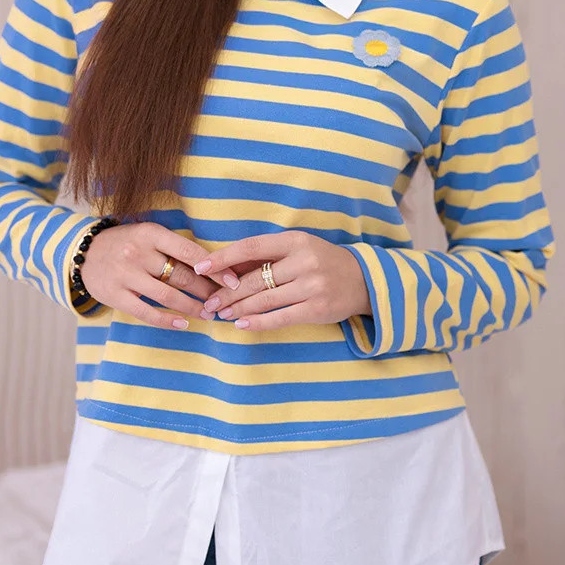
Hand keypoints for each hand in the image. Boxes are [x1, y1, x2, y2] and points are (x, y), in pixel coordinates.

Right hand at [77, 221, 240, 328]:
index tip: (233, 281)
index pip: (189, 252)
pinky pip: (146, 312)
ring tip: (209, 314)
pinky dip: (167, 321)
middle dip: (207, 291)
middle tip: (225, 302)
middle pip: (181, 276)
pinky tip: (183, 324)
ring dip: (192, 308)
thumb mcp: (149, 235)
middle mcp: (138, 253)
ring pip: (167, 296)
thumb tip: (215, 265)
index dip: (214, 268)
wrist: (83, 253)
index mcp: (151, 233)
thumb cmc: (127, 244)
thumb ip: (175, 247)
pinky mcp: (114, 295)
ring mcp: (125, 275)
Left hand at [193, 230, 371, 330]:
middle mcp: (304, 261)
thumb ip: (266, 256)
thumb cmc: (321, 261)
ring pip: (265, 300)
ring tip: (221, 314)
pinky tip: (241, 324)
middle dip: (227, 292)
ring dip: (238, 309)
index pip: (251, 247)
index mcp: (296, 240)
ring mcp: (312, 286)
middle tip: (209, 302)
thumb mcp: (297, 249)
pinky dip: (258, 322)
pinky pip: (280, 318)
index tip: (201, 267)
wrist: (364, 280)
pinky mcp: (317, 309)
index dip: (224, 258)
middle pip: (255, 279)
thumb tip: (226, 266)